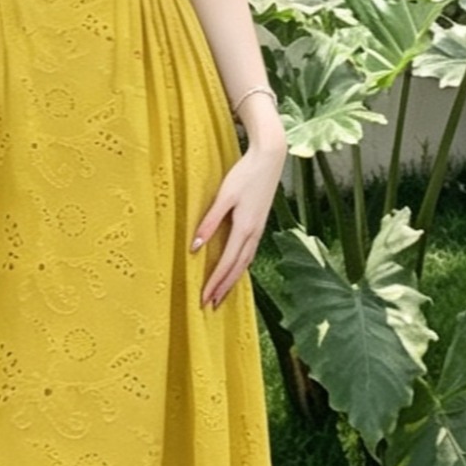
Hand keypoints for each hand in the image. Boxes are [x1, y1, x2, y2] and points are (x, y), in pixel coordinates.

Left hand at [192, 144, 284, 309]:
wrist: (270, 158)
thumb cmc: (244, 174)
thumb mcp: (223, 196)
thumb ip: (209, 222)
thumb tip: (195, 247)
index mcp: (244, 228)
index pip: (226, 263)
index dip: (215, 283)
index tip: (203, 299)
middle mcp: (254, 234)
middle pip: (237, 269)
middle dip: (223, 288)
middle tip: (210, 306)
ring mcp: (259, 230)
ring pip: (245, 263)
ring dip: (232, 281)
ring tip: (221, 296)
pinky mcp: (259, 224)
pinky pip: (249, 253)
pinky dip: (240, 267)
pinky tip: (235, 271)